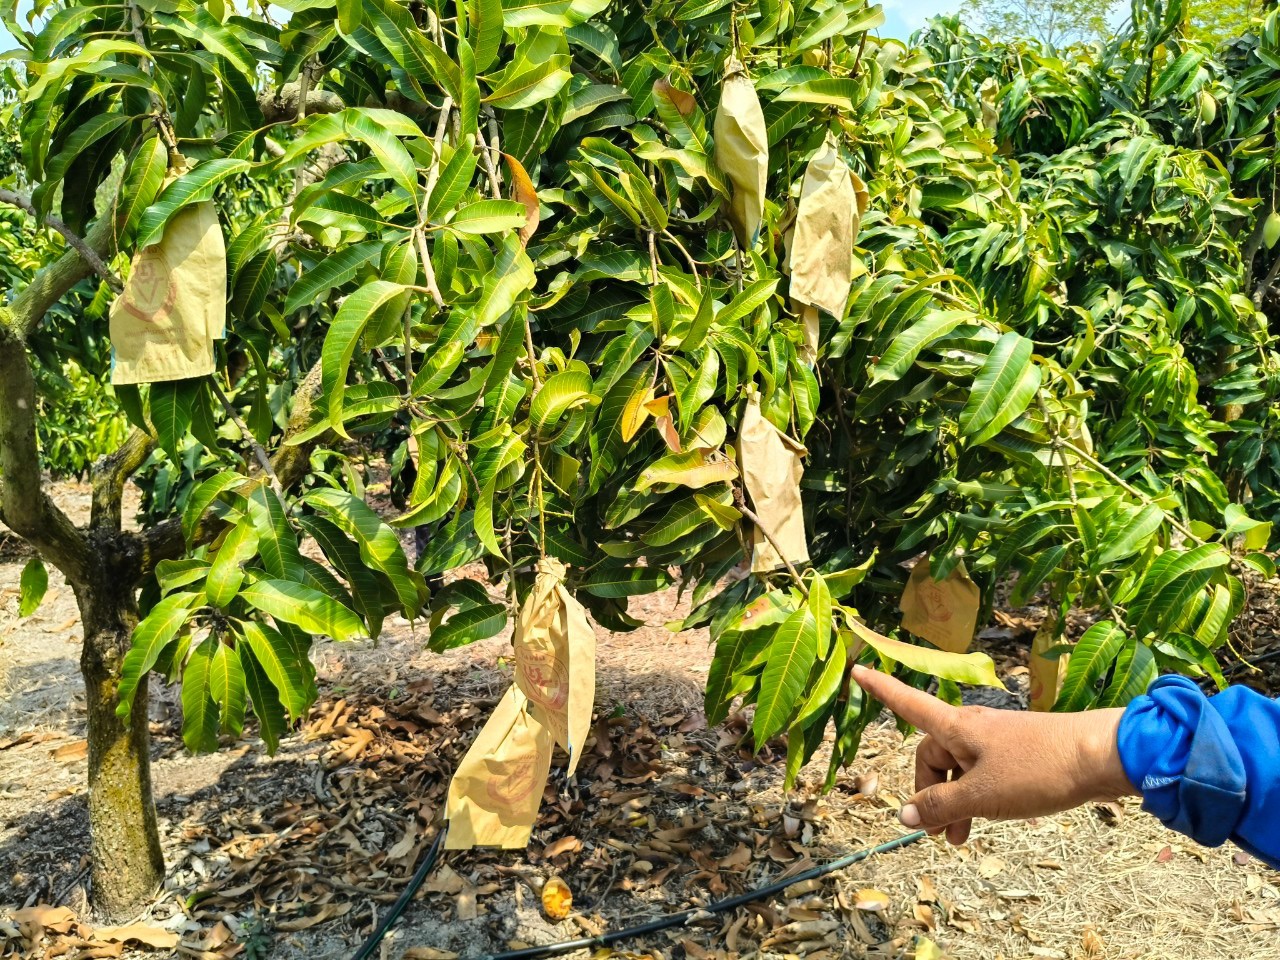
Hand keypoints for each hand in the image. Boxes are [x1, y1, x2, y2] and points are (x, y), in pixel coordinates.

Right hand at [851, 665, 1136, 843]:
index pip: (908, 704)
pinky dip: (977, 797)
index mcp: (956, 727)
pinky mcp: (1019, 753)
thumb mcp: (983, 796)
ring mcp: (997, 741)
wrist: (1102, 757)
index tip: (857, 670)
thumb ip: (941, 806)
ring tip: (961, 840)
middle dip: (930, 794)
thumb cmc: (1037, 770)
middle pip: (933, 755)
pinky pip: (983, 774)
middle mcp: (972, 728)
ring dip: (955, 803)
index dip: (881, 690)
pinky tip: (988, 820)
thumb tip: (904, 815)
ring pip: (960, 770)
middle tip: (938, 835)